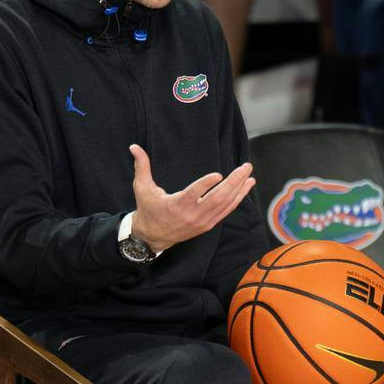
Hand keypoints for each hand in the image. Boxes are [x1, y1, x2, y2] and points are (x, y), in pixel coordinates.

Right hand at [128, 143, 254, 252]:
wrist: (152, 236)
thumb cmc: (148, 208)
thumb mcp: (142, 188)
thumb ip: (141, 166)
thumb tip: (134, 147)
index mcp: (176, 205)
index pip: (193, 194)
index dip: (206, 185)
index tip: (218, 174)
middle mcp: (192, 215)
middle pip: (217, 198)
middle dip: (234, 182)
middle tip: (245, 167)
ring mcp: (202, 221)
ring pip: (225, 204)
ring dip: (239, 188)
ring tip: (249, 174)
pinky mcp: (208, 225)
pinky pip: (226, 210)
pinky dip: (238, 198)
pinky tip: (246, 187)